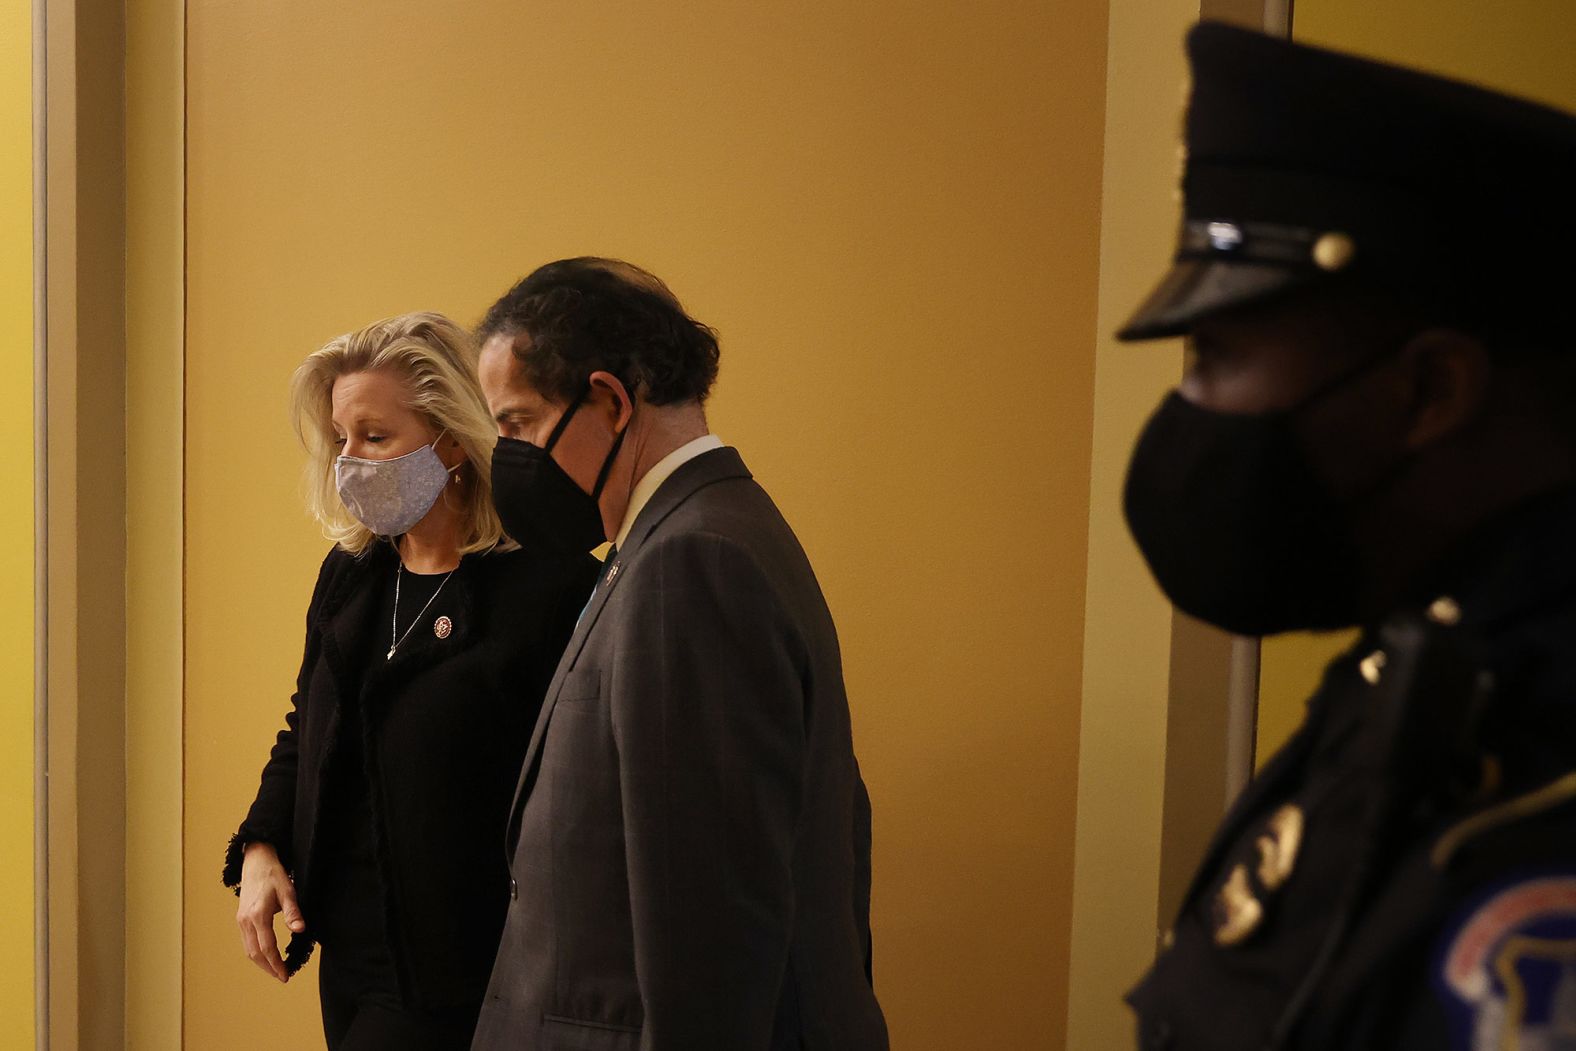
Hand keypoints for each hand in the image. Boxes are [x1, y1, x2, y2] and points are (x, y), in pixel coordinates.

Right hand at [236, 841, 304, 982]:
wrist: (256, 862)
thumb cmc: (274, 875)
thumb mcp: (288, 891)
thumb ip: (293, 912)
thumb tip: (299, 930)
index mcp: (258, 915)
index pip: (267, 947)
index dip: (276, 964)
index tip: (286, 975)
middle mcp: (246, 921)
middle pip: (255, 953)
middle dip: (269, 968)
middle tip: (283, 977)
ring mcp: (241, 921)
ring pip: (249, 950)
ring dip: (261, 963)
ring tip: (276, 970)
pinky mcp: (240, 919)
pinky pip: (247, 942)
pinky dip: (256, 953)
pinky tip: (266, 956)